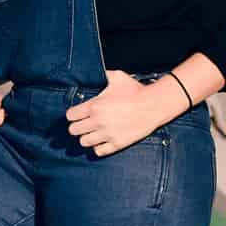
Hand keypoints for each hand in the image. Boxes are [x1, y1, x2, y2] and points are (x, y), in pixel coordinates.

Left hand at [66, 70, 182, 154]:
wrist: (154, 105)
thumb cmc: (136, 90)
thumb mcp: (117, 77)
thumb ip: (101, 75)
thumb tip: (93, 74)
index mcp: (95, 106)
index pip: (70, 116)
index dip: (73, 114)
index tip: (77, 113)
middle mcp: (98, 121)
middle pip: (73, 130)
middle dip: (77, 126)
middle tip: (83, 123)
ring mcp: (108, 134)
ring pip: (83, 142)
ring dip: (86, 137)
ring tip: (92, 132)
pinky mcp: (117, 144)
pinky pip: (98, 151)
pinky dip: (98, 146)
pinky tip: (102, 139)